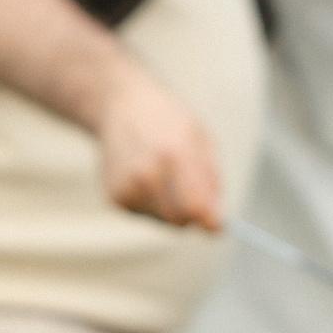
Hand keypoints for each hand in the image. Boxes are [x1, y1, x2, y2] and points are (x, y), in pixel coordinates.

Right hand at [91, 62, 223, 229]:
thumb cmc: (168, 121)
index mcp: (174, 154)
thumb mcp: (200, 138)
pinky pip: (145, 215)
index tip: (218, 227)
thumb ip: (211, 181)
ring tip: (166, 177)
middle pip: (179, 220)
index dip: (210, 222)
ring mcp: (127, 186)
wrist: (120, 105)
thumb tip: (217, 224)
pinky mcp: (114, 197)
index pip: (195, 206)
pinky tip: (147, 178)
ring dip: (171, 208)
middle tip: (194, 198)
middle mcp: (147, 173)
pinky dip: (152, 204)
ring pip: (162, 220)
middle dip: (192, 216)